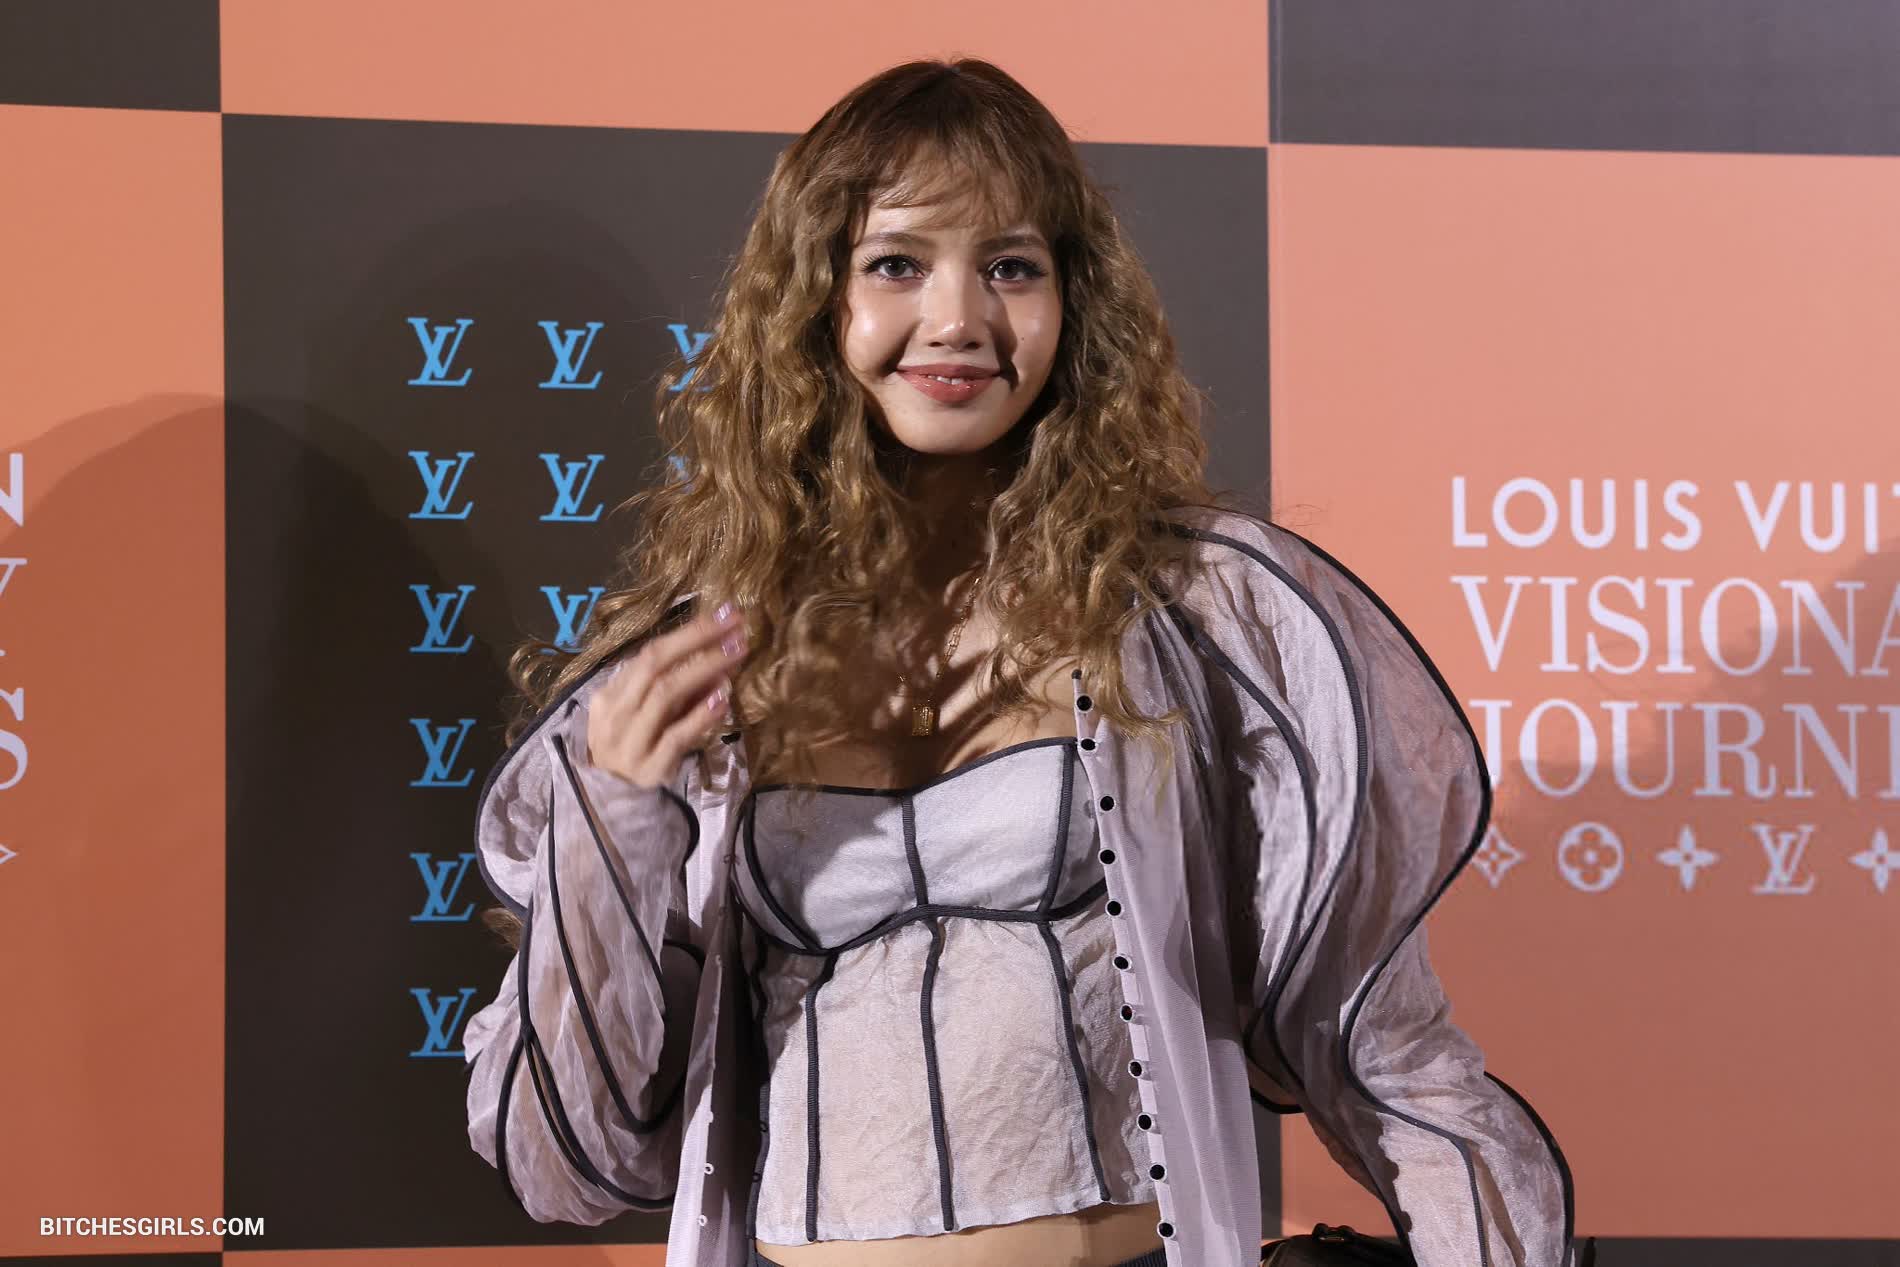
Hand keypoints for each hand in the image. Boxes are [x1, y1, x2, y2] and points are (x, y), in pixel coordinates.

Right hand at [584, 602, 749, 787]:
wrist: (609, 794)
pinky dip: (700, 715)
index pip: (649, 654)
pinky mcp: (648, 769)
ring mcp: (629, 741)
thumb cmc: (632, 743)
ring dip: (703, 670)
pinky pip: (675, 737)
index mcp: (611, 693)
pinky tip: (722, 698)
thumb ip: (673, 685)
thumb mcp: (643, 711)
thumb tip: (717, 654)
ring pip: (664, 696)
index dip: (688, 632)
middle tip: (735, 626)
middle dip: (697, 640)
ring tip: (735, 655)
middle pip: (654, 666)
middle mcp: (615, 713)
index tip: (723, 614)